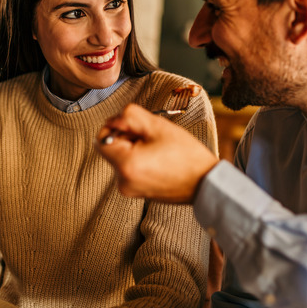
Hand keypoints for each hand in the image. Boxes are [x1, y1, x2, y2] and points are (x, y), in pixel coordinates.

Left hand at [95, 104, 219, 203]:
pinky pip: (128, 168)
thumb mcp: (157, 126)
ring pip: (120, 157)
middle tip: (152, 137)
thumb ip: (130, 116)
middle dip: (127, 137)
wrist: (204, 183)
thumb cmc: (186, 155)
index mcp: (126, 165)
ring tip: (158, 149)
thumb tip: (114, 119)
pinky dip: (138, 159)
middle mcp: (122, 181)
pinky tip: (158, 159)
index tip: (136, 127)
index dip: (116, 126)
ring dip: (133, 147)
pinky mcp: (135, 191)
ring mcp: (128, 188)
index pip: (101, 138)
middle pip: (111, 148)